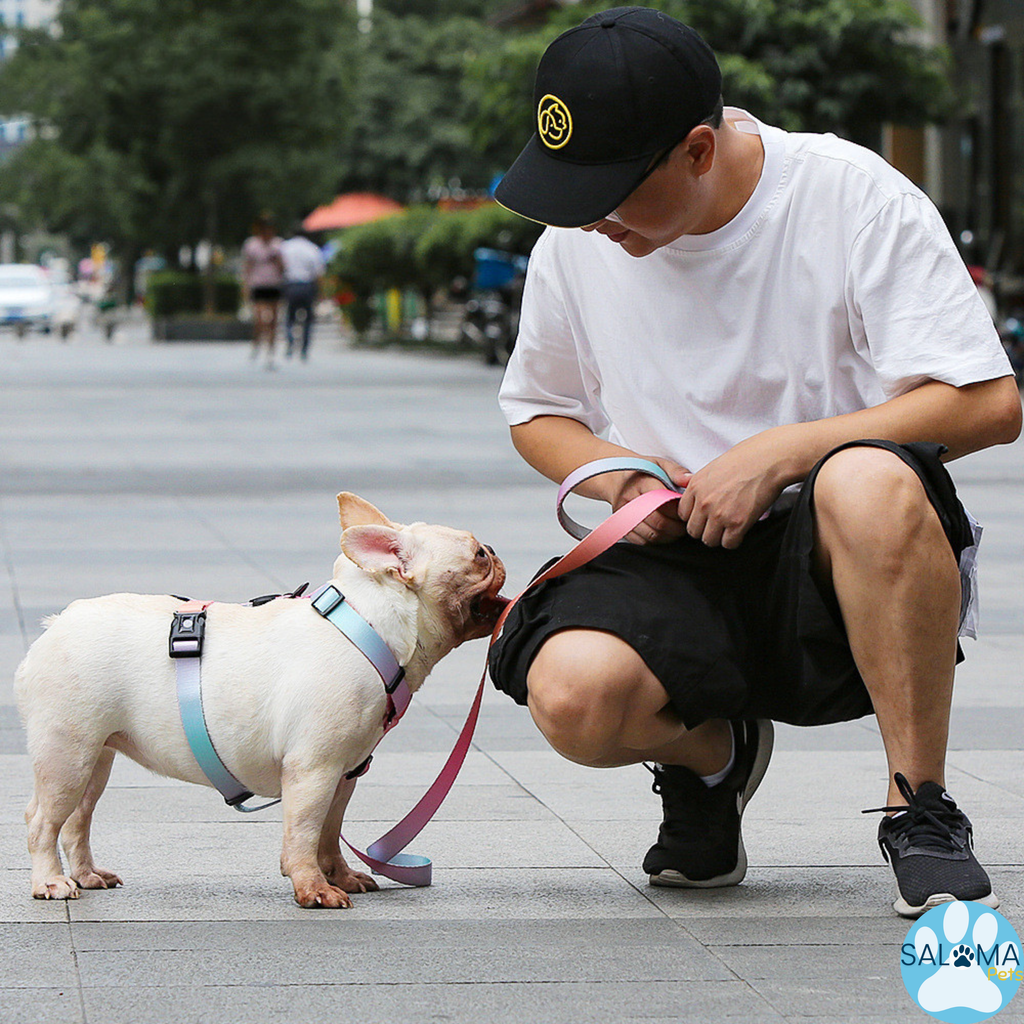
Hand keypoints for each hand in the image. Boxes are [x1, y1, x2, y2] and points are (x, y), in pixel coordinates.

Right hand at [601, 456, 689, 545]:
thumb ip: (676, 472)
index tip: (687, 510)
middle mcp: (631, 500)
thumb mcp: (659, 464)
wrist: (615, 480)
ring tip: (677, 529)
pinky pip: (642, 542)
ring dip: (669, 536)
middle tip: (685, 524)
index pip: (664, 502)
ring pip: (652, 534)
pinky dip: (657, 541)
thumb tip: (690, 480)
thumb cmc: (641, 472)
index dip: (679, 510)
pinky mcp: (622, 527)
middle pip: (658, 521)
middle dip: (677, 526)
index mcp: (642, 483)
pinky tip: (663, 533)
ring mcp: (624, 516)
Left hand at [676, 433, 789, 548]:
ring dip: (719, 537)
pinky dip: (734, 540)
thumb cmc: (746, 458)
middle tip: (717, 525)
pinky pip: (728, 544)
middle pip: (693, 531)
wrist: (769, 460)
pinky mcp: (737, 523)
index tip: (704, 516)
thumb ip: (701, 485)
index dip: (694, 517)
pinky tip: (740, 530)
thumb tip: (697, 497)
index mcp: (695, 486)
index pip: (682, 514)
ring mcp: (719, 514)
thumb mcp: (713, 467)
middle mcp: (703, 502)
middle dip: (704, 529)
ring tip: (728, 529)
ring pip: (709, 540)